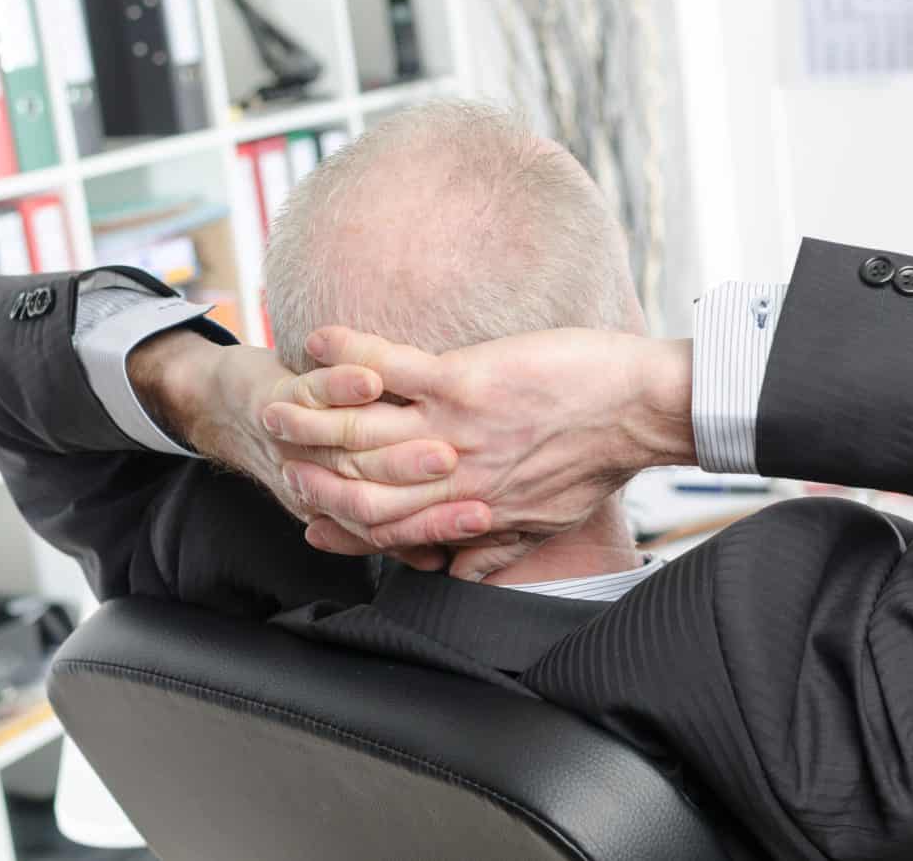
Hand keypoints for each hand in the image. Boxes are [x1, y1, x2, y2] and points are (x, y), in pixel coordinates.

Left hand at [127, 329, 482, 562]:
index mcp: (359, 505)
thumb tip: (462, 552)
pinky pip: (311, 395)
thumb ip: (419, 513)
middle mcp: (329, 483)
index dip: (443, 525)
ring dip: (378, 438)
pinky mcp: (283, 400)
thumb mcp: (374, 482)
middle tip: (452, 468)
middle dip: (417, 481)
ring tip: (425, 435)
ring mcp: (305, 442)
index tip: (482, 518)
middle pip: (378, 496)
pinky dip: (339, 385)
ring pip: (345, 447)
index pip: (407, 527)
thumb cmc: (317, 443)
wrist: (235, 410)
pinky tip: (367, 375)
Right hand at [266, 326, 694, 579]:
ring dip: (311, 413)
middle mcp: (451, 477)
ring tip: (277, 393)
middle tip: (271, 450)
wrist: (641, 410)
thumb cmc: (599, 459)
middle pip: (358, 485)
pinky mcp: (464, 382)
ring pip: (360, 433)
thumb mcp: (545, 520)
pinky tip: (316, 342)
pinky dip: (347, 354)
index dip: (341, 526)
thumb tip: (465, 571)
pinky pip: (388, 369)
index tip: (310, 519)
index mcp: (470, 509)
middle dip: (307, 471)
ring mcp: (453, 430)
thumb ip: (497, 545)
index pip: (388, 528)